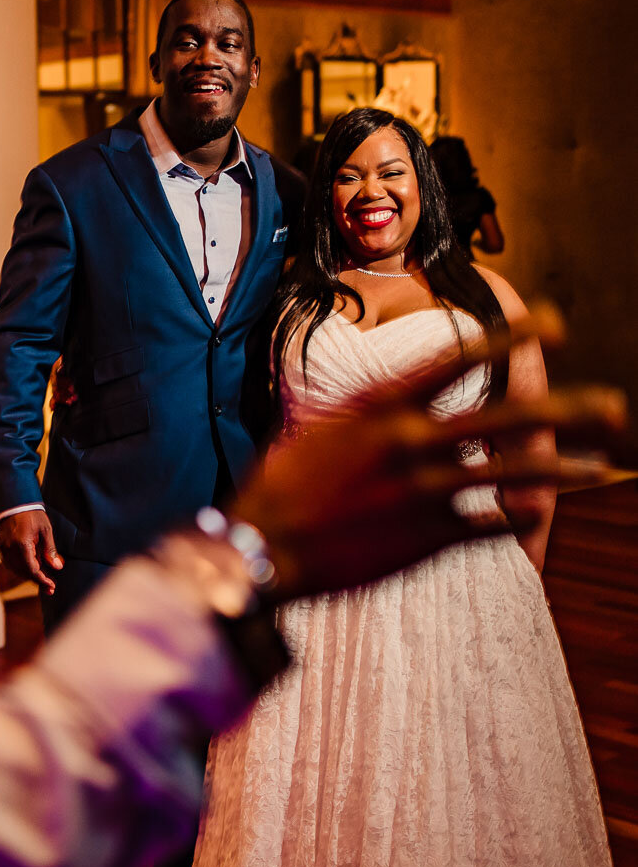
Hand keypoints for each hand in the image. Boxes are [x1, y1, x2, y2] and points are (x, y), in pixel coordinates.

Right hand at [0, 510, 62, 594]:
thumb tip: (57, 566)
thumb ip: (50, 550)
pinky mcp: (0, 545)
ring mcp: (3, 547)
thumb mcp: (45, 530)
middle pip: (23, 572)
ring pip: (15, 570)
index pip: (32, 570)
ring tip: (41, 575)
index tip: (51, 586)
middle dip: (37, 580)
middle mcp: (10, 549)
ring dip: (28, 574)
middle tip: (49, 585)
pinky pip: (9, 562)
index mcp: (22, 545)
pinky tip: (29, 566)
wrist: (13, 500)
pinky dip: (19, 568)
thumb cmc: (30, 512)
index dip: (42, 580)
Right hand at [232, 309, 624, 605]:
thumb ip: (367, 418)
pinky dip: (513, 521)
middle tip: (614, 406)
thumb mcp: (318, 431)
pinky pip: (491, 525)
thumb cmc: (279, 484)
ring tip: (601, 468)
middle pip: (507, 419)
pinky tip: (532, 518)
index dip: (511, 337)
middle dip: (567, 410)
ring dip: (564, 472)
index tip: (556, 321)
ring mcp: (423, 490)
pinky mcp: (428, 537)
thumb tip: (398, 411)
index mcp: (380, 406)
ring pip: (515, 476)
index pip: (457, 360)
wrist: (263, 546)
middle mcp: (409, 441)